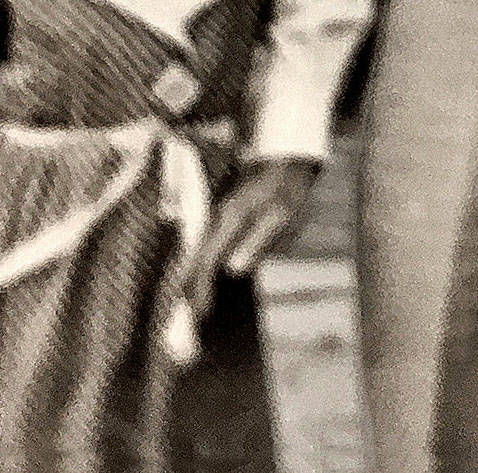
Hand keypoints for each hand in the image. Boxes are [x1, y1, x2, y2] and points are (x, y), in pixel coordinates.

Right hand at [181, 158, 320, 319]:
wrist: (288, 157)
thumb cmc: (288, 186)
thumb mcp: (280, 214)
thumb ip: (257, 241)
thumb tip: (232, 270)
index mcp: (227, 220)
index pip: (204, 261)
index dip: (199, 290)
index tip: (199, 315)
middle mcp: (216, 219)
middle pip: (193, 260)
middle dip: (188, 290)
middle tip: (190, 321)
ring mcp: (218, 218)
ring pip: (196, 254)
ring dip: (192, 281)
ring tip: (194, 308)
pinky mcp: (223, 219)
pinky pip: (205, 248)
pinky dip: (201, 268)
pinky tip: (206, 282)